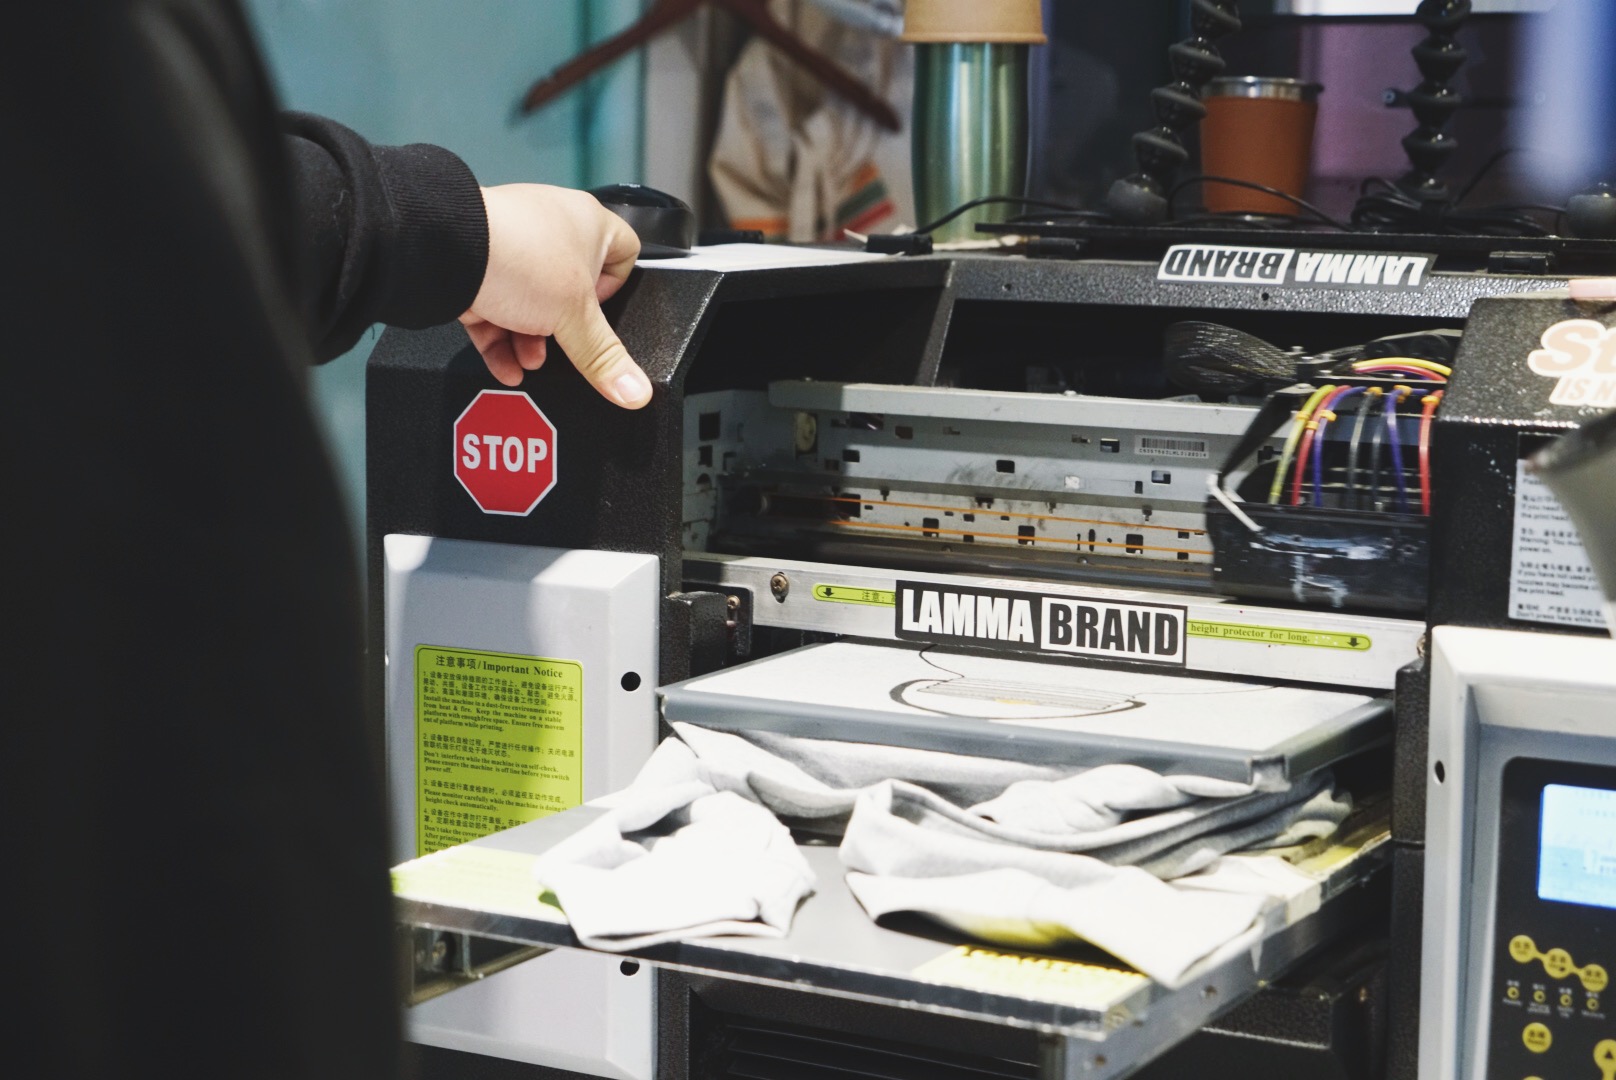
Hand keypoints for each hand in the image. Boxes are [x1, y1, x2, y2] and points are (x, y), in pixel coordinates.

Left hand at [460, 184, 651, 407]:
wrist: (446, 249)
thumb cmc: (519, 254)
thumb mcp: (575, 316)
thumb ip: (606, 357)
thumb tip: (638, 392)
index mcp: (588, 222)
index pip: (624, 254)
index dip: (616, 289)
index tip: (602, 313)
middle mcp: (550, 228)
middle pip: (571, 290)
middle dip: (564, 327)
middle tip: (564, 343)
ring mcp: (510, 248)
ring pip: (531, 303)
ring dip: (531, 339)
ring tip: (528, 359)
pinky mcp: (476, 269)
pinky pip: (495, 312)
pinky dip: (501, 341)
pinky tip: (505, 366)